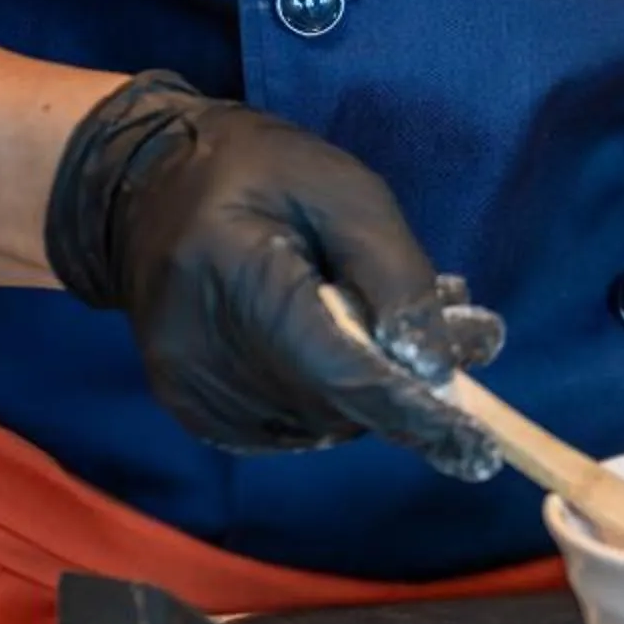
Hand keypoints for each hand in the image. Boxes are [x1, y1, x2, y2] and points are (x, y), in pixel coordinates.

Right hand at [42, 72, 505, 478]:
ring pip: (316, 425)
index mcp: (234, 274)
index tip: (477, 448)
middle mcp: (197, 346)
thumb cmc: (261, 175)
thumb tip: (437, 366)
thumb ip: (396, 275)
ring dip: (368, 394)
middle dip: (403, 391)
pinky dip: (328, 403)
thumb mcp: (346, 193)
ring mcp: (185, 384)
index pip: (335, 372)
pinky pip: (287, 429)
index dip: (411, 412)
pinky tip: (335, 349)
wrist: (146, 189)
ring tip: (388, 328)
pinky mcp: (187, 405)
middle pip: (332, 406)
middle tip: (459, 337)